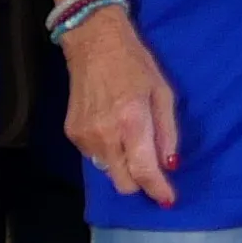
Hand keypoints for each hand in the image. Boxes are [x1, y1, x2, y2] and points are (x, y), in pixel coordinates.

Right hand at [63, 7, 180, 206]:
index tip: (168, 199)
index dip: (158, 190)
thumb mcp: (162, 93)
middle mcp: (105, 134)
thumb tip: (170, 165)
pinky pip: (94, 158)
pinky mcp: (72, 134)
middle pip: (123, 183)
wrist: (93, 43)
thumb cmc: (135, 64)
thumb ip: (167, 132)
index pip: (144, 171)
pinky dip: (107, 152)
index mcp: (132, 121)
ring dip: (123, 166)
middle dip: (140, 182)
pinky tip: (111, 128)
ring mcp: (84, 136)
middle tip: (151, 168)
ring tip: (129, 139)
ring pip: (108, 172)